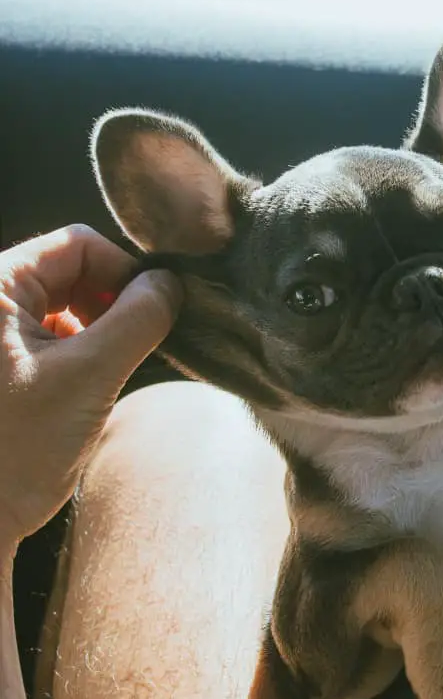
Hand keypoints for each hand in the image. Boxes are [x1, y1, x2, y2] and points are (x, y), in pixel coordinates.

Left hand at [0, 225, 180, 554]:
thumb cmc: (15, 453)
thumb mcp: (90, 377)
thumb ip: (138, 319)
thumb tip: (171, 284)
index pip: (78, 246)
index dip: (125, 273)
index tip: (156, 314)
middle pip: (72, 270)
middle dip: (113, 303)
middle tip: (137, 347)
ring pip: (67, 302)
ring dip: (101, 329)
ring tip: (107, 374)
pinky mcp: (4, 362)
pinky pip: (55, 333)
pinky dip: (83, 350)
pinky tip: (88, 387)